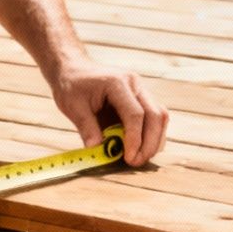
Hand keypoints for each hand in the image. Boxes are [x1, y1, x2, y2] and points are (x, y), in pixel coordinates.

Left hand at [49, 57, 166, 166]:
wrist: (74, 68)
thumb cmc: (72, 85)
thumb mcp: (73, 107)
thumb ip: (87, 128)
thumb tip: (98, 151)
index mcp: (118, 83)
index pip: (135, 114)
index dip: (135, 138)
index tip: (129, 158)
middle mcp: (135, 84)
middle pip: (156, 115)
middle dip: (150, 142)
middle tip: (137, 162)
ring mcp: (141, 90)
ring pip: (160, 116)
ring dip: (154, 140)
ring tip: (139, 158)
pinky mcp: (141, 98)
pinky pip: (154, 117)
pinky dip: (151, 134)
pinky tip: (139, 148)